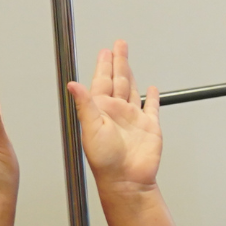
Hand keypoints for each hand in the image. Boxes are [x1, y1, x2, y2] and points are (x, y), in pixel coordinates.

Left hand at [67, 41, 161, 190]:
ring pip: (132, 89)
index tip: (105, 51)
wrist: (127, 180)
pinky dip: (152, 97)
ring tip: (128, 60)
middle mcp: (117, 111)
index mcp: (101, 109)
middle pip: (118, 80)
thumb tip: (72, 84)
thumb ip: (84, 104)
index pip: (102, 80)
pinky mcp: (150, 127)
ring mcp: (133, 118)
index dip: (104, 65)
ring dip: (130, 74)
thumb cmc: (105, 160)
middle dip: (118, 61)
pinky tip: (151, 89)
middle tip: (119, 45)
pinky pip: (152, 107)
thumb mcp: (90, 128)